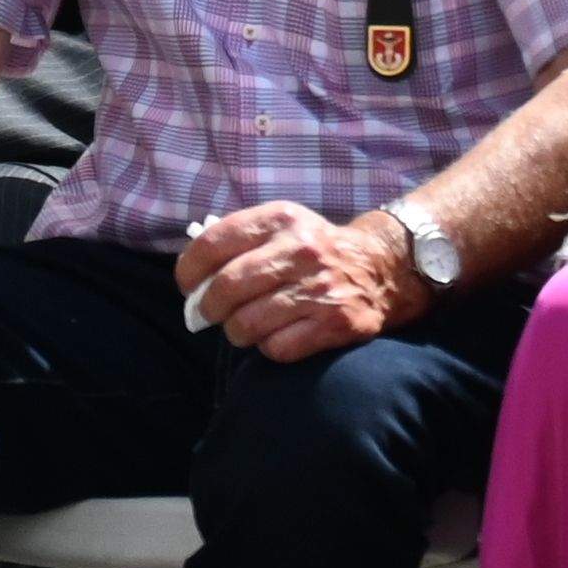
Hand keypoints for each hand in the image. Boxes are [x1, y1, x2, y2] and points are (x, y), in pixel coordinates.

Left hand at [172, 201, 402, 362]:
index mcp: (279, 219)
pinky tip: (275, 336)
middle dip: (207, 307)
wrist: (380, 268)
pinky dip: (268, 347)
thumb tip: (192, 280)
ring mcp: (320, 288)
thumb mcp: (281, 227)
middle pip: (227, 288)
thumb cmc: (314, 250)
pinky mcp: (336, 323)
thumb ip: (238, 242)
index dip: (189, 270)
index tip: (187, 286)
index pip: (213, 244)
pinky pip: (278, 347)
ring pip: (248, 323)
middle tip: (207, 314)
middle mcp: (300, 250)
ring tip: (243, 327)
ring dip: (236, 332)